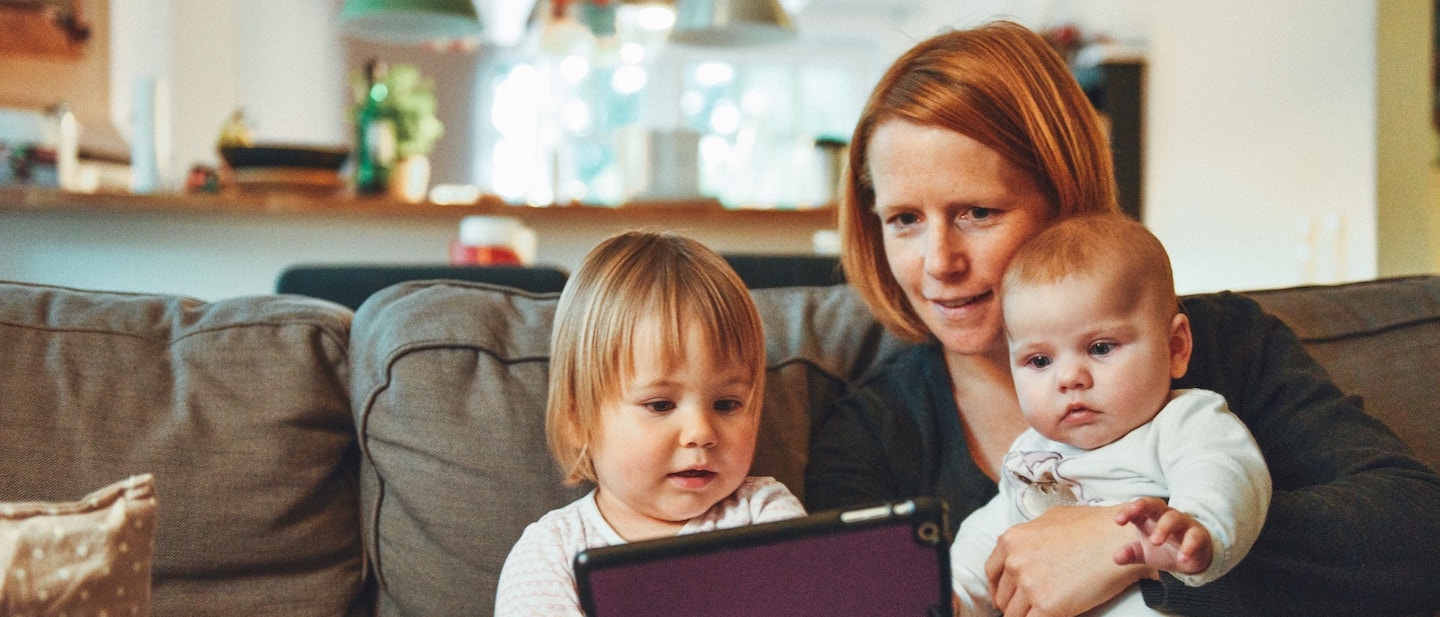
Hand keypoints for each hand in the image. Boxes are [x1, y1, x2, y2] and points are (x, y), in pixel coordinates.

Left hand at [985, 504, 1152, 616]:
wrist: (1119, 539)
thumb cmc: (1093, 526)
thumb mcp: (1051, 518)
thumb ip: (1031, 535)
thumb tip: (1025, 548)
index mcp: (1012, 540)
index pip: (992, 572)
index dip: (1000, 587)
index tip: (1007, 596)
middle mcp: (1015, 561)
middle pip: (1003, 596)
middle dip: (1015, 603)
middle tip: (1030, 607)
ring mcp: (1029, 584)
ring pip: (1013, 614)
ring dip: (1026, 615)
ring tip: (1040, 612)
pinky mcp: (1047, 605)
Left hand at [1113, 497, 1212, 574]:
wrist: (1193, 558)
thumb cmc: (1165, 548)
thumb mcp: (1145, 553)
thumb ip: (1131, 553)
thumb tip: (1116, 558)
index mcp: (1150, 517)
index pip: (1138, 508)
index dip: (1128, 511)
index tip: (1118, 520)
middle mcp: (1166, 516)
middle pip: (1155, 504)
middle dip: (1143, 507)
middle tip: (1133, 518)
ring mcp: (1183, 523)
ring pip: (1174, 518)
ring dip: (1164, 528)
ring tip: (1155, 542)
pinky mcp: (1199, 535)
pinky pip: (1194, 537)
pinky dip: (1188, 547)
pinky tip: (1182, 558)